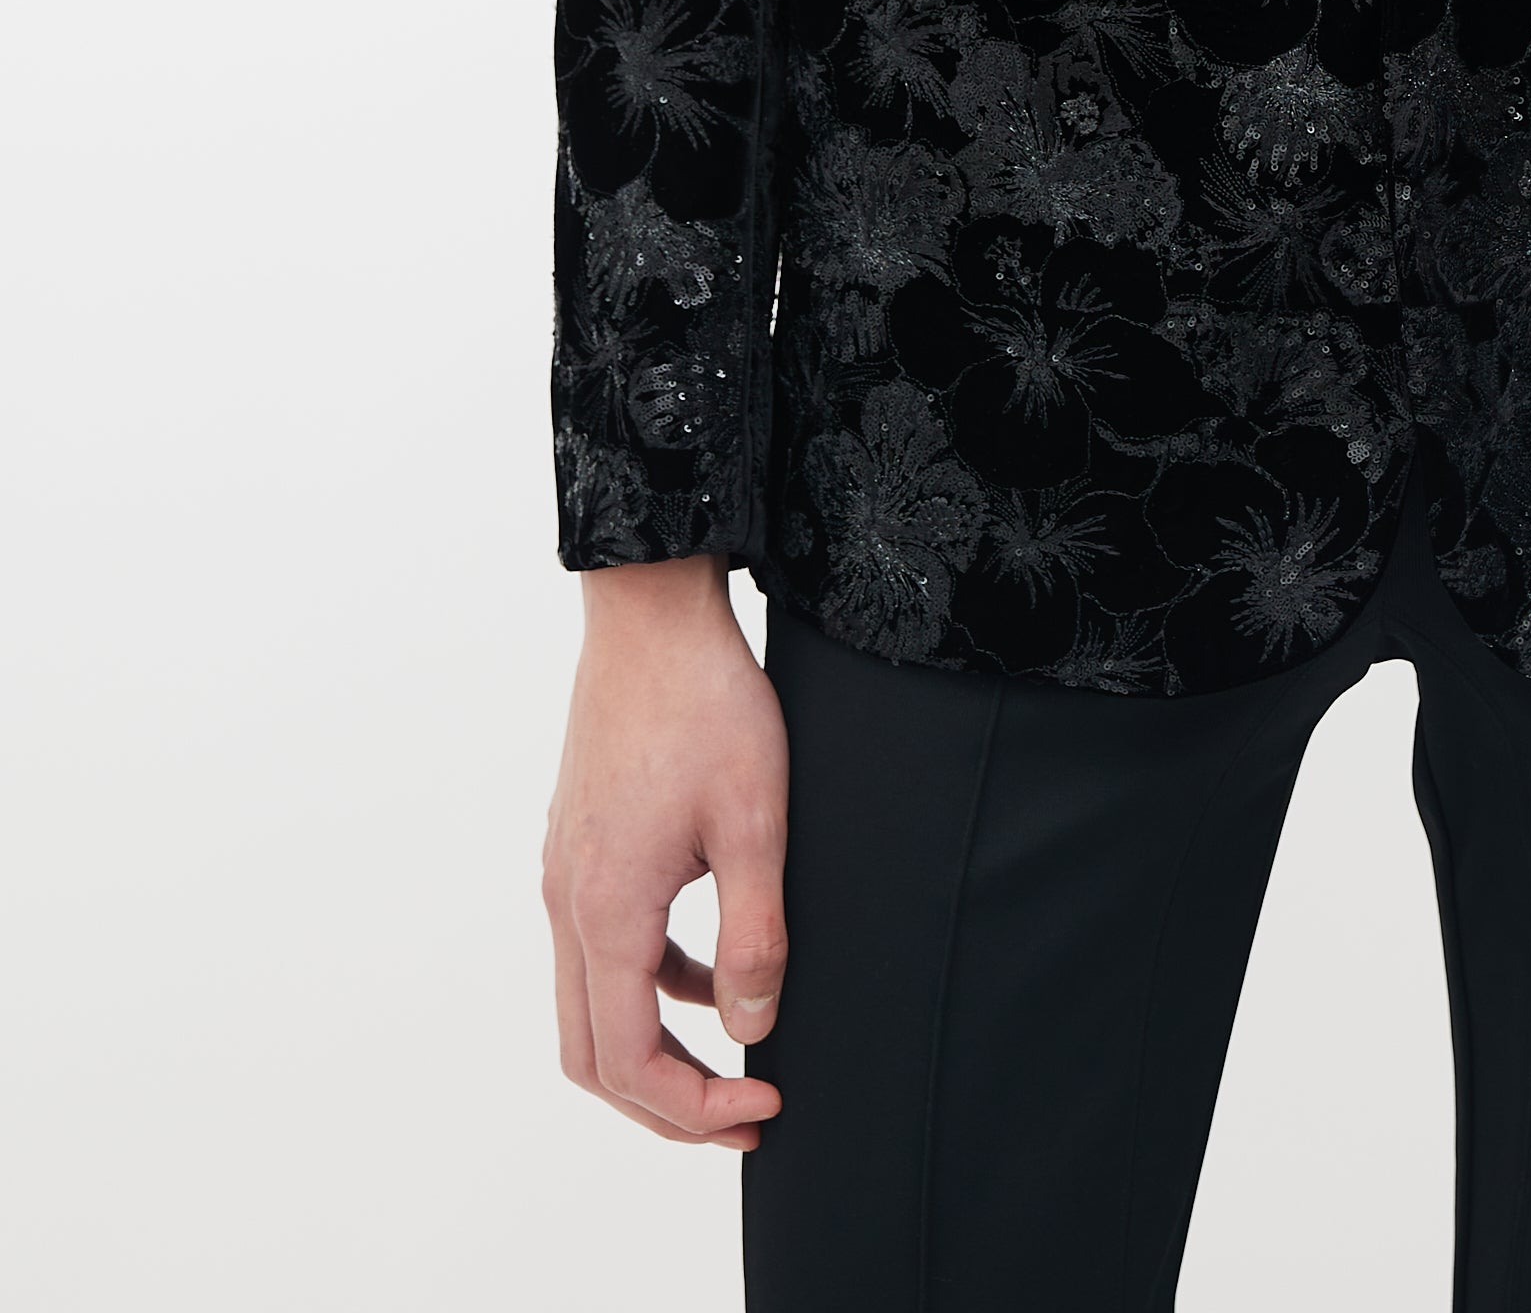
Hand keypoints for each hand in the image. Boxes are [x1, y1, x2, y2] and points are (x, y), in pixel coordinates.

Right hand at [542, 556, 790, 1148]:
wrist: (650, 613)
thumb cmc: (708, 705)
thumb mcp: (754, 822)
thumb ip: (754, 936)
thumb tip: (751, 1027)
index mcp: (606, 911)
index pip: (631, 1062)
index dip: (694, 1106)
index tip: (764, 1105)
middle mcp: (568, 903)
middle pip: (596, 1055)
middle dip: (667, 1104)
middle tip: (744, 1116)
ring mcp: (566, 874)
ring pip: (593, 1007)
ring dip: (658, 1048)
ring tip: (736, 1058)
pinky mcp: (580, 847)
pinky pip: (602, 951)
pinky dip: (653, 985)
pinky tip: (714, 969)